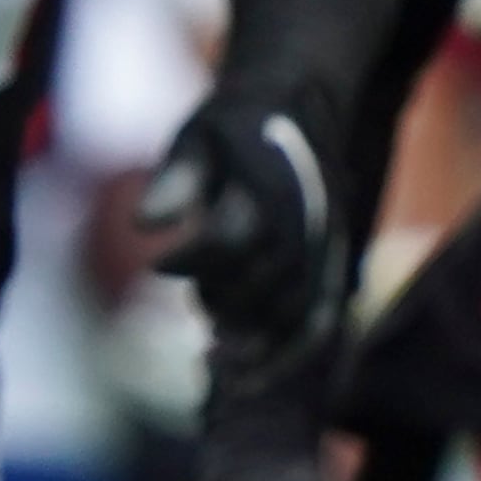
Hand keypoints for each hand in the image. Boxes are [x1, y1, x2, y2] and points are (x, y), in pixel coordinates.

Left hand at [138, 93, 333, 344]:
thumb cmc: (237, 124)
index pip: (232, 237)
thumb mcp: (198, 136)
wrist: (304, 104)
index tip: (156, 265)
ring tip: (217, 365)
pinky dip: (290, 356)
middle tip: (195, 314)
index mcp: (274, 184)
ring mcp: (327, 246)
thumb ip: (176, 178)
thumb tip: (145, 224)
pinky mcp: (335, 264)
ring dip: (256, 344)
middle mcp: (308, 221)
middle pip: (265, 284)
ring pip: (296, 313)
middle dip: (222, 307)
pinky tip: (250, 376)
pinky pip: (321, 322)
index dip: (190, 260)